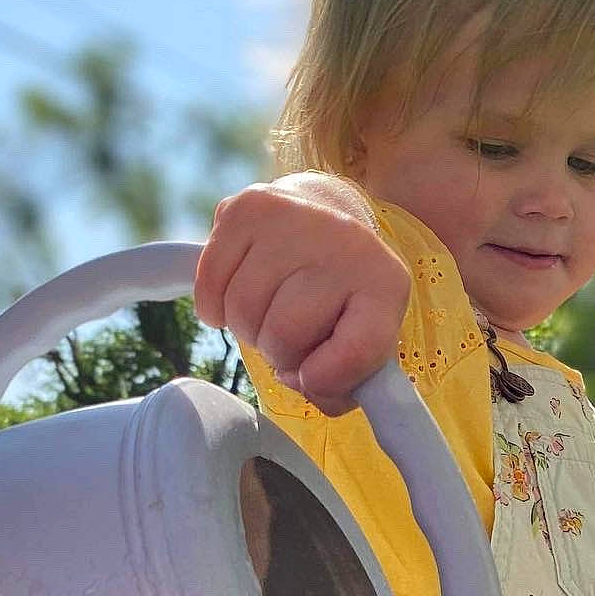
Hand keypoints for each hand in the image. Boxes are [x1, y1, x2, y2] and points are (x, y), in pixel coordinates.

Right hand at [193, 173, 411, 413]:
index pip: (356, 352)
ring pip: (242, 312)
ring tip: (269, 310)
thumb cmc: (341, 297)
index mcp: (385, 284)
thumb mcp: (362, 342)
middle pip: (284, 335)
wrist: (323, 214)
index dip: (325, 379)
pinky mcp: (244, 210)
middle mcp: (345, 243)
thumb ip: (343, 385)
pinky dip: (217, 307)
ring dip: (248, 329)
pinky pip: (209, 287)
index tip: (313, 376)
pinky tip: (240, 292)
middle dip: (278, 353)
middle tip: (290, 337)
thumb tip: (301, 383)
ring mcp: (292, 220)